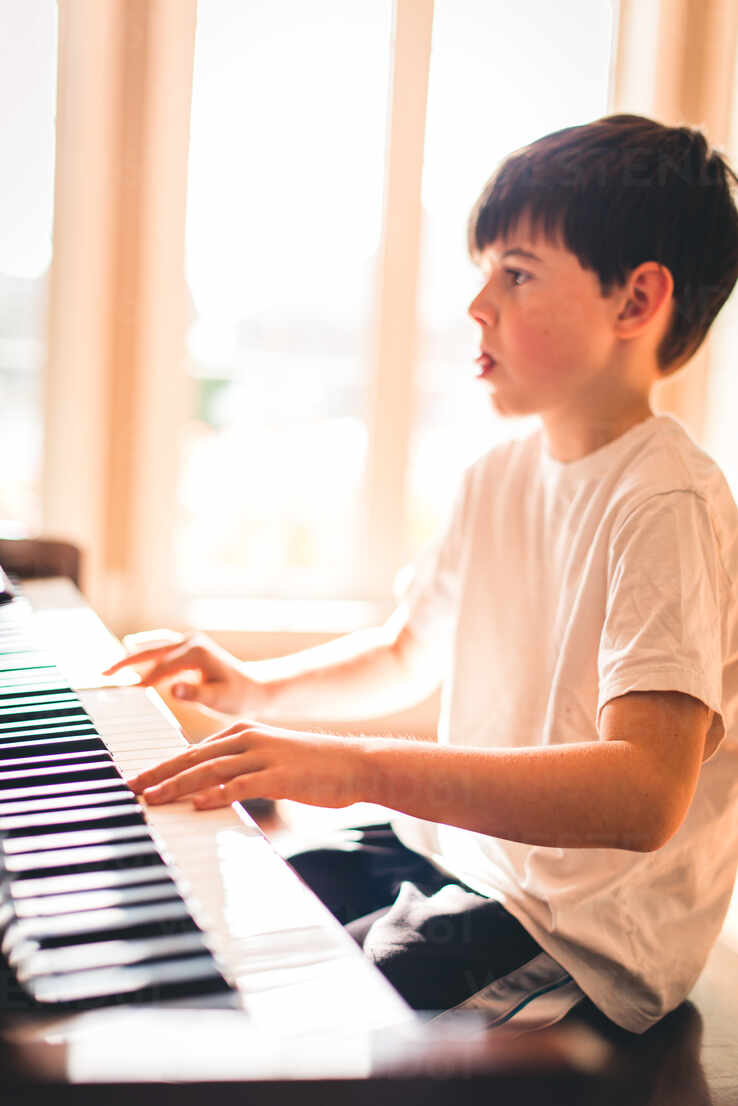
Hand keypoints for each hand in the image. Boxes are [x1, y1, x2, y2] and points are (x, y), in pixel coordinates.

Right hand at [102, 632, 265, 715]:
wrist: (253, 686)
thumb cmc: (238, 695)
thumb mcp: (220, 698)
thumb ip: (196, 694)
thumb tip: (172, 688)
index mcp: (196, 652)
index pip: (162, 667)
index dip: (143, 679)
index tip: (124, 691)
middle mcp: (190, 642)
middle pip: (150, 650)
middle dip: (125, 662)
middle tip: (103, 674)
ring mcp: (187, 643)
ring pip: (151, 647)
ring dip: (130, 657)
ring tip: (108, 670)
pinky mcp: (186, 648)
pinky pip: (158, 649)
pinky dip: (142, 656)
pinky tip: (128, 665)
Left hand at [126, 722, 367, 809]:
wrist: (353, 764)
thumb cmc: (312, 767)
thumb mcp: (269, 761)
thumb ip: (238, 771)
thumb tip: (207, 790)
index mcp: (242, 733)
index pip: (192, 751)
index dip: (162, 767)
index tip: (138, 782)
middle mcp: (248, 738)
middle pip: (192, 757)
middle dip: (158, 773)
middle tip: (130, 789)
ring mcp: (263, 755)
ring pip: (210, 769)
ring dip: (178, 785)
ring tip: (152, 799)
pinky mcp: (279, 775)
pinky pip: (242, 784)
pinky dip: (218, 793)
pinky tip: (198, 804)